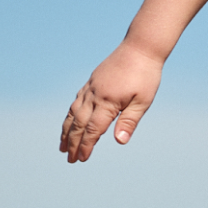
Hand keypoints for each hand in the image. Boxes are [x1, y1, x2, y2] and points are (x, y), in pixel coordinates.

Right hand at [59, 43, 164, 162]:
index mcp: (107, 102)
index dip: (86, 146)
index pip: (92, 130)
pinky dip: (70, 115)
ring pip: (73, 112)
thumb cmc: (146, 75)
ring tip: (62, 146)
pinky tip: (70, 121)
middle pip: (78, 124)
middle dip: (73, 143)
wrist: (140, 47)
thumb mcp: (143, 101)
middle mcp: (95, 95)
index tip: (81, 159)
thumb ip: (129, 121)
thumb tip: (119, 142)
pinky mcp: (91, 82)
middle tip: (69, 159)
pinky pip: (76, 101)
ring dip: (67, 131)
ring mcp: (91, 87)